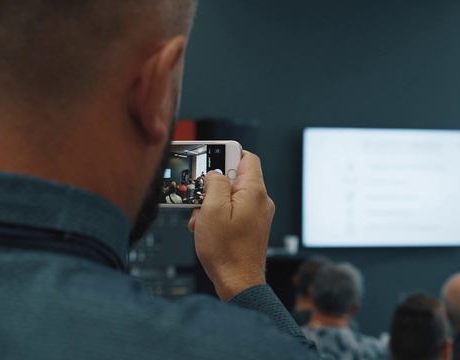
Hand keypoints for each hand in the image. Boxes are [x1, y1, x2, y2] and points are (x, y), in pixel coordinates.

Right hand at [188, 151, 274, 300]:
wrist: (238, 282)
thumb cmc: (227, 252)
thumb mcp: (213, 210)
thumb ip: (214, 184)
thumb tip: (214, 174)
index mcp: (254, 192)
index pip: (247, 157)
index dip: (227, 154)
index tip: (210, 157)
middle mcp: (260, 201)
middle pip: (235, 178)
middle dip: (213, 186)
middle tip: (199, 196)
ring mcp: (257, 215)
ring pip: (231, 196)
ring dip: (212, 204)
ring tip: (202, 219)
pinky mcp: (250, 227)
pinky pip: (232, 211)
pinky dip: (218, 216)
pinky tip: (206, 229)